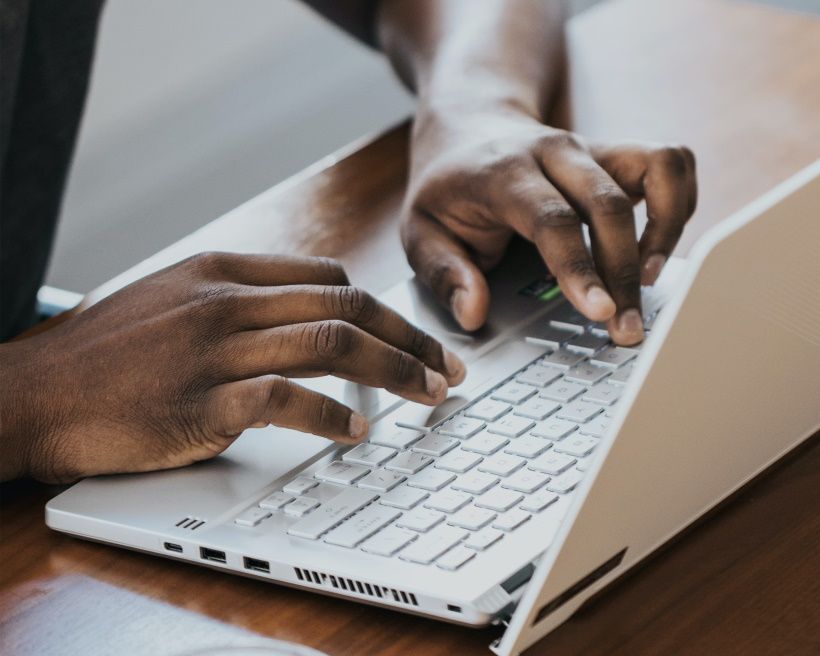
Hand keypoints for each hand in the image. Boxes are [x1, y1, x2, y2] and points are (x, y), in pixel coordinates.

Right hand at [0, 252, 464, 482]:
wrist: (32, 392)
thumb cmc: (104, 355)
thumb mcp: (172, 300)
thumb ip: (238, 302)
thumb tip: (305, 317)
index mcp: (224, 271)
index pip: (330, 277)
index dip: (386, 308)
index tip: (416, 336)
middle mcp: (227, 301)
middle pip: (348, 304)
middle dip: (410, 337)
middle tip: (447, 368)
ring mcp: (215, 348)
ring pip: (334, 343)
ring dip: (395, 371)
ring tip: (427, 396)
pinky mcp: (203, 401)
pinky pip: (290, 399)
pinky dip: (334, 414)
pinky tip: (357, 430)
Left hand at [401, 107, 696, 344]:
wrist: (471, 126)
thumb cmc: (450, 187)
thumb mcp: (420, 231)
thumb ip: (443, 274)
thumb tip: (473, 312)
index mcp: (505, 171)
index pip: (553, 218)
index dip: (581, 267)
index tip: (600, 311)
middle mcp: (557, 151)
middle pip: (610, 204)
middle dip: (626, 272)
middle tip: (629, 328)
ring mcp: (595, 147)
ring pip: (659, 167)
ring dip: (668, 227)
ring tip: (651, 278)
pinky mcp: (621, 152)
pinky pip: (672, 165)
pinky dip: (679, 206)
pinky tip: (657, 249)